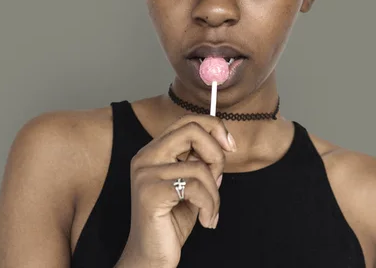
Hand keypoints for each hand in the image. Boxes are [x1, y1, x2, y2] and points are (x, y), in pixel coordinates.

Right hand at [115, 114, 235, 267]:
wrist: (151, 257)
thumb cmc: (172, 221)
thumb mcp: (191, 184)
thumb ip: (201, 162)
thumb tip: (223, 143)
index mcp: (154, 151)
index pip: (187, 121)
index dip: (214, 127)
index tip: (230, 146)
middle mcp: (145, 157)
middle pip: (192, 131)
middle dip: (216, 155)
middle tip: (217, 180)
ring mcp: (145, 174)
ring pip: (199, 167)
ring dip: (214, 194)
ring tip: (210, 211)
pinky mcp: (151, 193)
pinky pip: (195, 187)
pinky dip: (209, 205)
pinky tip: (207, 221)